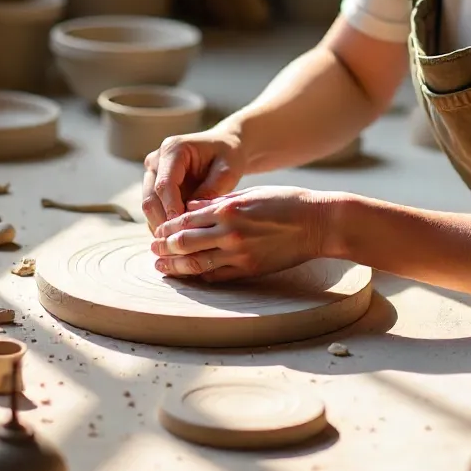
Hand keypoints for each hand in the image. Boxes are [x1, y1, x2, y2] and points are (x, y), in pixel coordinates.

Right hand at [141, 127, 246, 233]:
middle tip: (180, 243)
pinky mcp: (154, 185)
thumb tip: (191, 217)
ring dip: (162, 226)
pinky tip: (177, 238)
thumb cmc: (228, 155)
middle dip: (163, 222)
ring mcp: (152, 173)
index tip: (183, 230)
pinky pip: (154, 210)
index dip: (171, 209)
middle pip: (150, 198)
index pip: (164, 185)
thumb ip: (210, 191)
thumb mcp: (227, 171)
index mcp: (173, 149)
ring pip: (149, 207)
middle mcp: (157, 160)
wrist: (225, 147)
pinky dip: (163, 224)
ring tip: (180, 244)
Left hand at [149, 186, 328, 281]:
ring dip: (175, 266)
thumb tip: (191, 206)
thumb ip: (218, 200)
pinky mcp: (250, 269)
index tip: (157, 231)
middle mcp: (230, 232)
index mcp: (228, 209)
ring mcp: (240, 253)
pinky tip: (189, 275)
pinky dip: (200, 276)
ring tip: (161, 266)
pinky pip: (217, 276)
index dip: (168, 227)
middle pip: (185, 243)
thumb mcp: (250, 193)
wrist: (318, 223)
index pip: (186, 219)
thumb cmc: (286, 202)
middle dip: (165, 247)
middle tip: (152, 249)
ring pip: (197, 263)